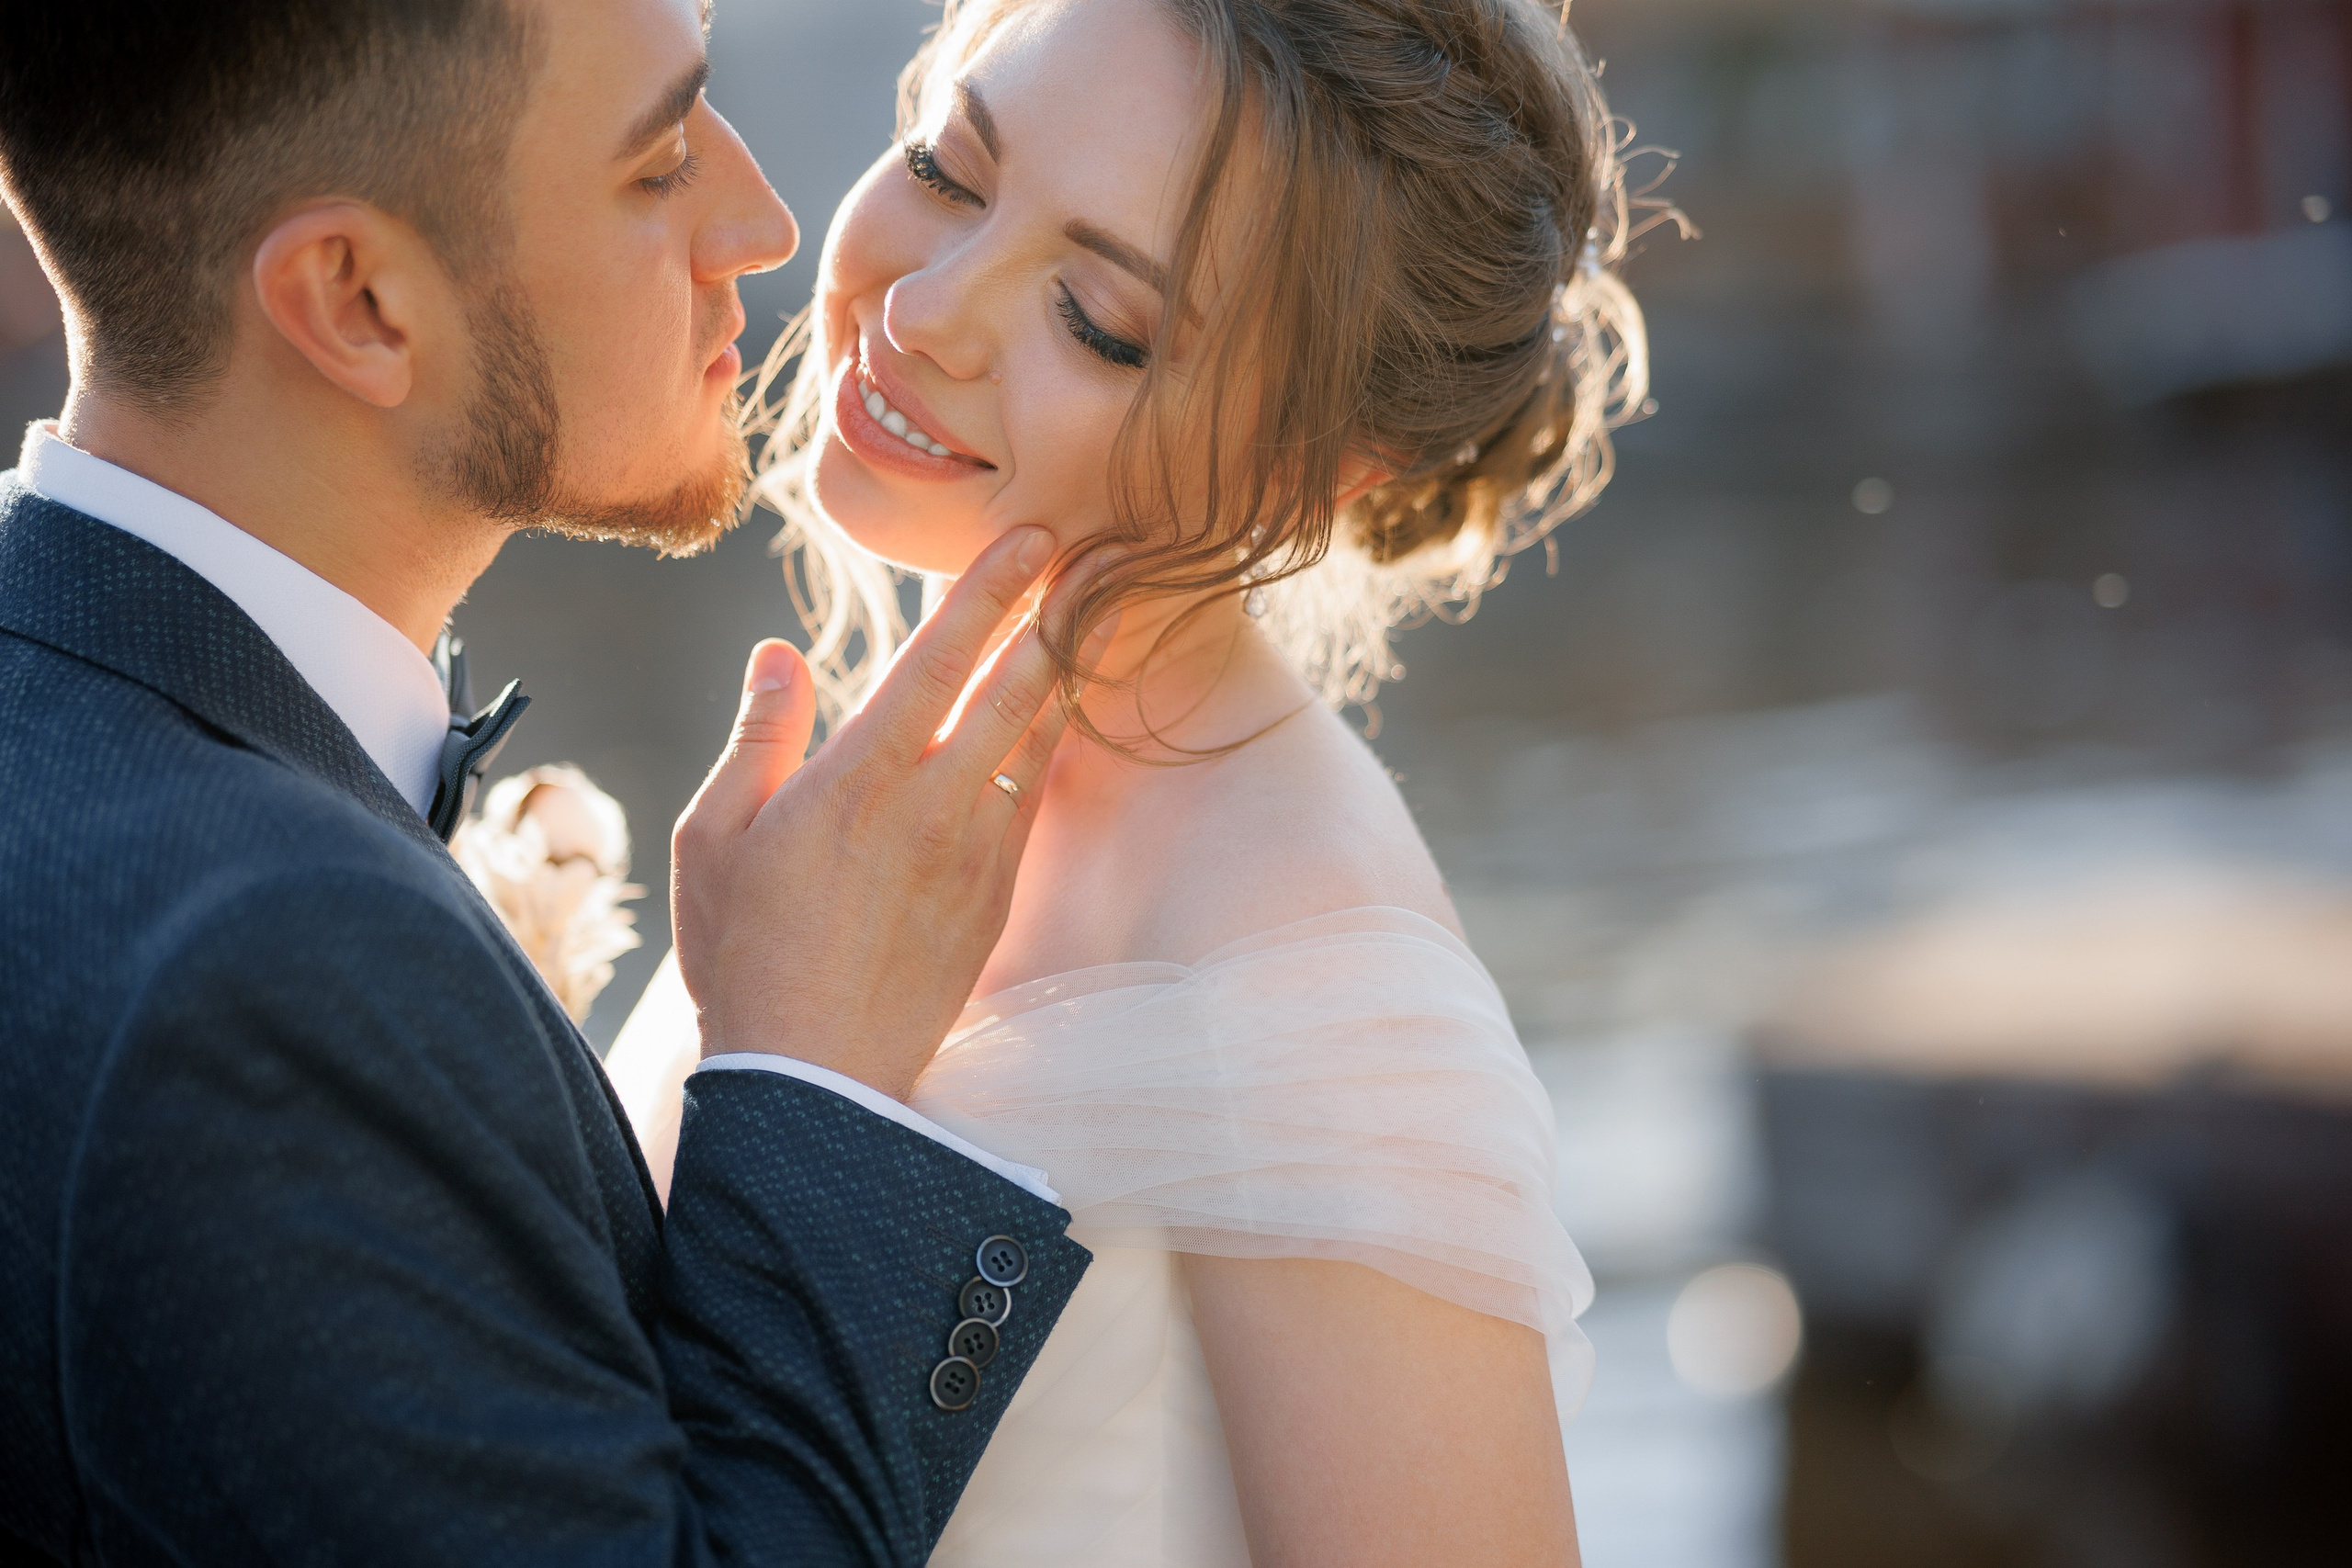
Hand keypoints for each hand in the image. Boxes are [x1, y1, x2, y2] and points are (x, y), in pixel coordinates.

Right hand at [670, 526, 1108, 1099]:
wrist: (815, 1078)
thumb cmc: (744, 952)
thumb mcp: (715, 837)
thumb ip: (759, 737)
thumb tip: (779, 654)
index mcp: (859, 778)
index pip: (937, 659)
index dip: (988, 591)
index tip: (1029, 539)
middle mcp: (932, 805)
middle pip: (1010, 685)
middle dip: (1052, 610)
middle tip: (1091, 552)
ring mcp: (975, 852)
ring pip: (1036, 740)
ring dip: (1066, 669)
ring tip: (1096, 611)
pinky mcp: (996, 897)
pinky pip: (1034, 801)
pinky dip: (1053, 747)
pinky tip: (1064, 715)